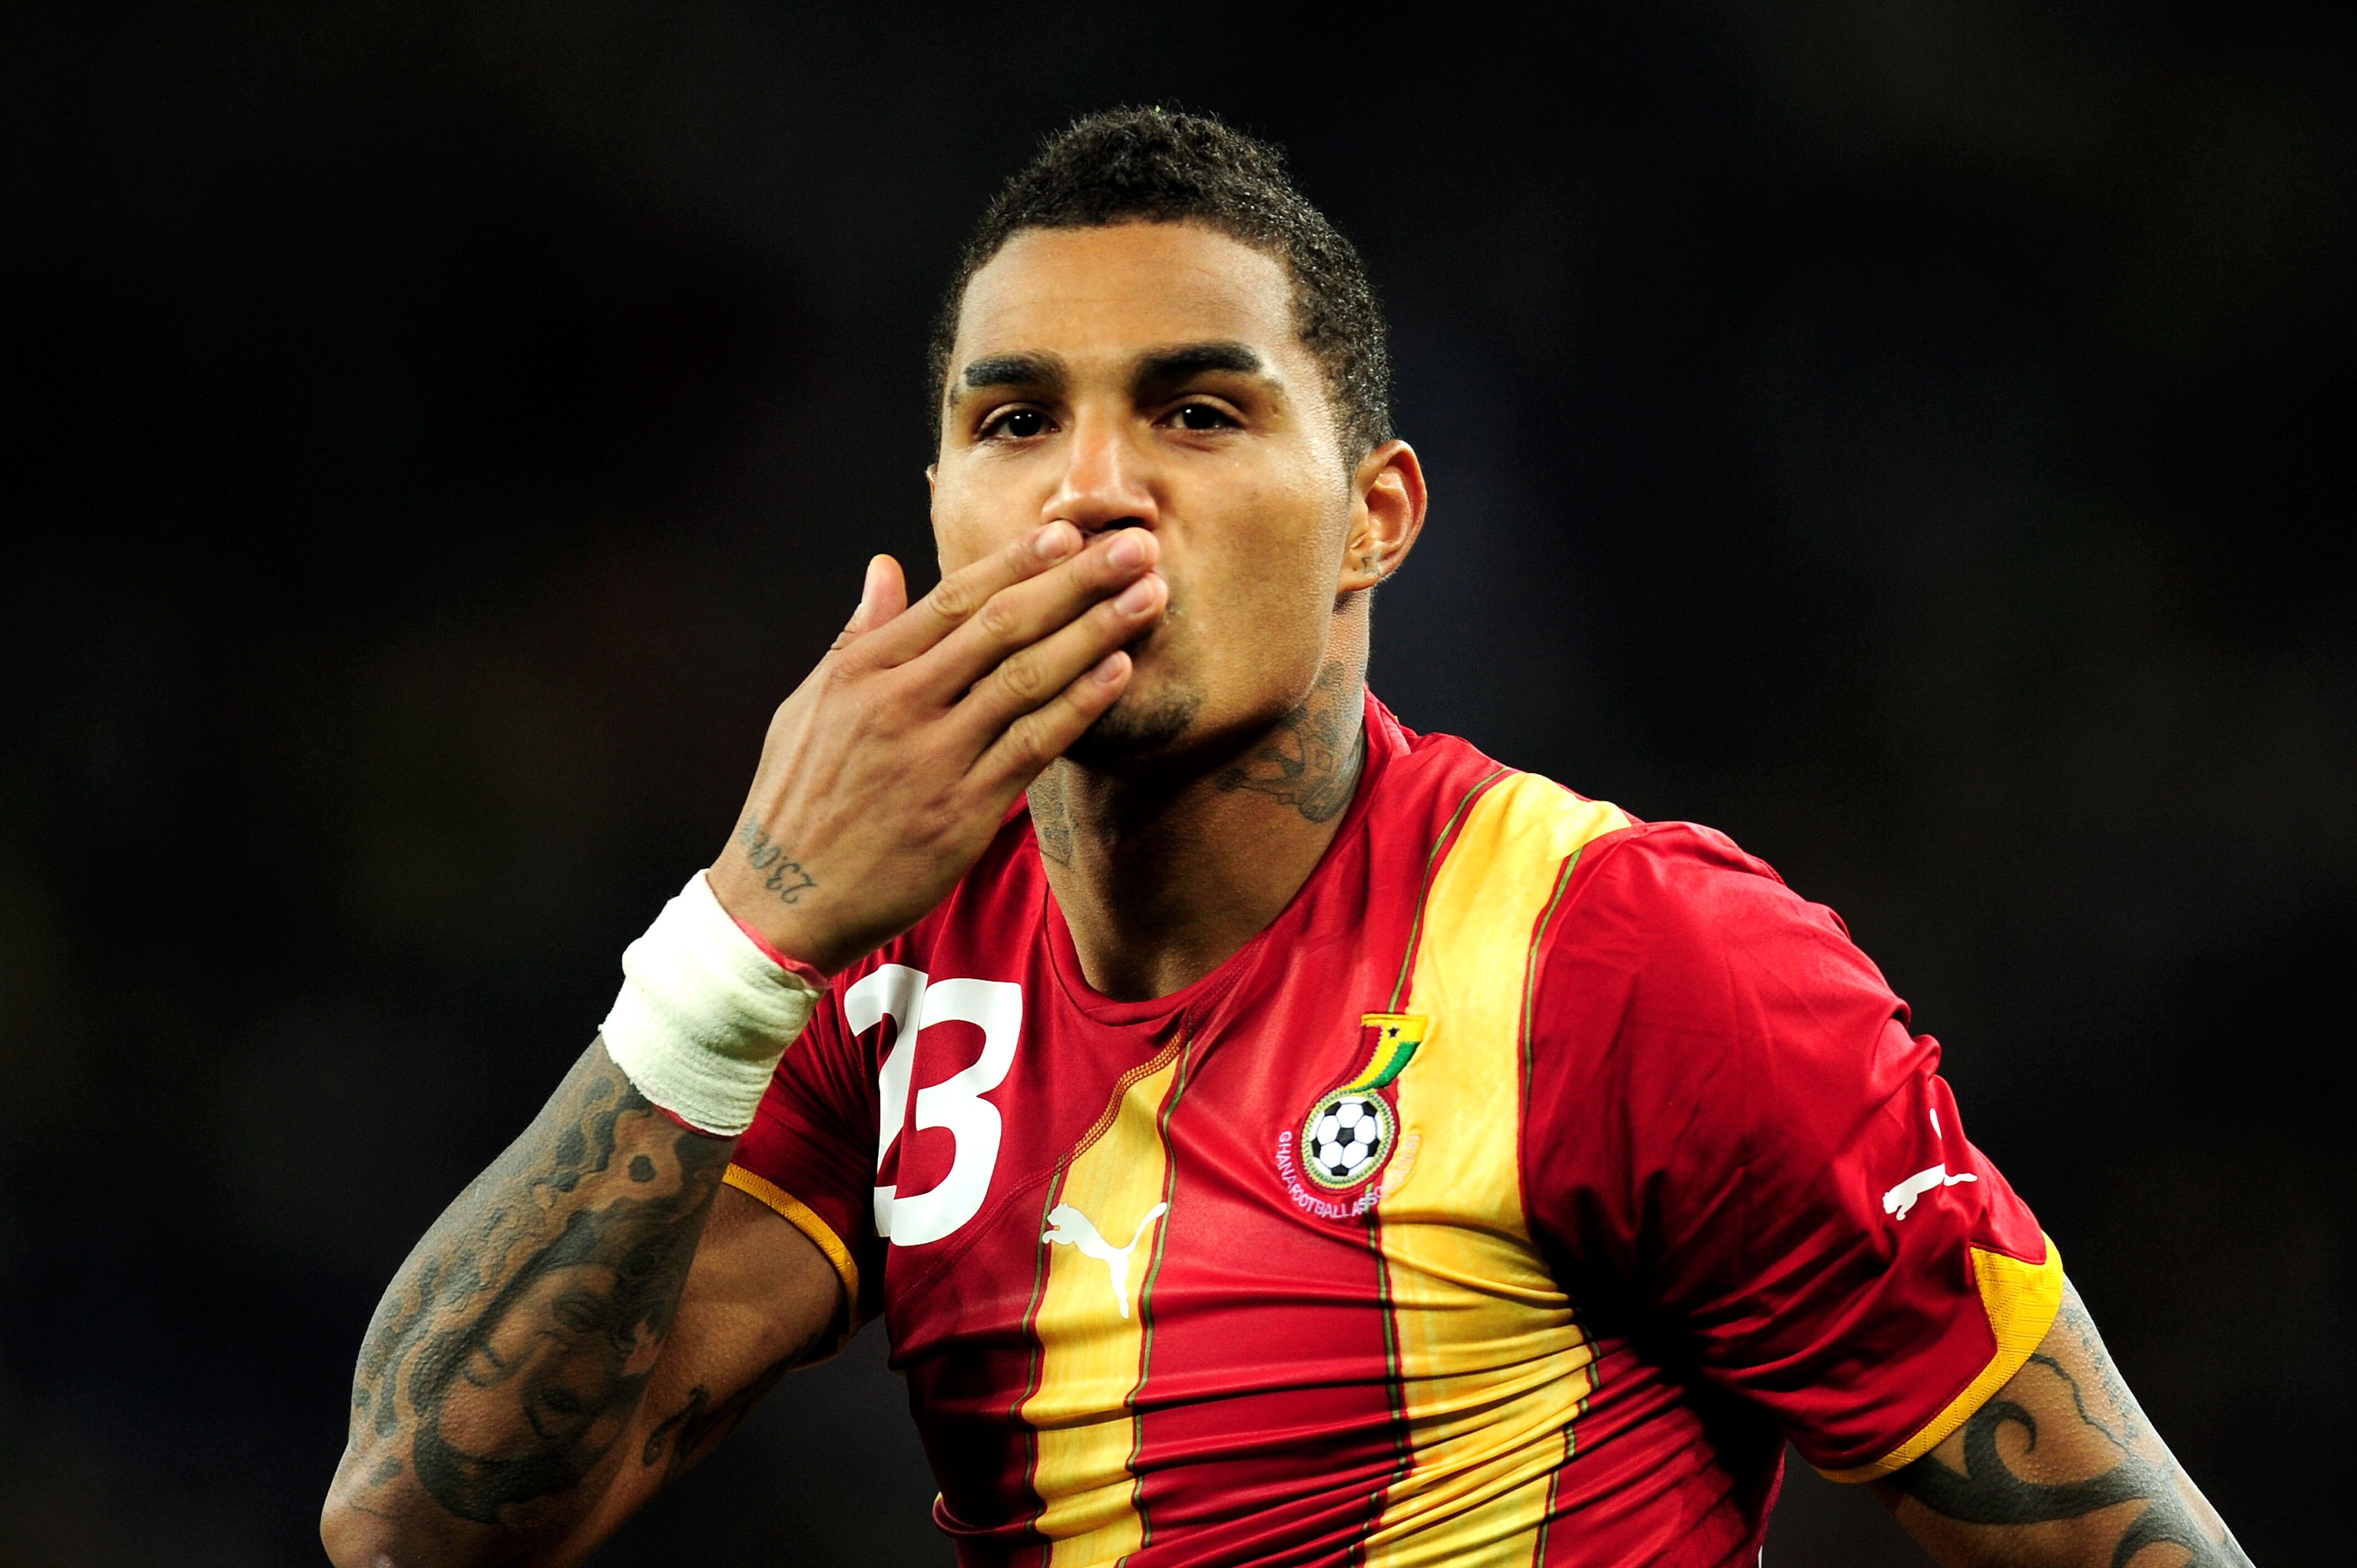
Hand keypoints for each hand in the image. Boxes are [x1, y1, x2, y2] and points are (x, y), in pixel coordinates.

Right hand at [708, 521, 1164, 973]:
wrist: (784, 900)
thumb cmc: (796, 800)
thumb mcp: (808, 705)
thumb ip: (857, 633)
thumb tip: (885, 565)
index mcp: (864, 672)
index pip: (953, 600)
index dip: (1016, 562)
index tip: (1067, 531)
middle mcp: (901, 705)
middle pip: (1003, 627)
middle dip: (1075, 581)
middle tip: (1134, 546)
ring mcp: (935, 758)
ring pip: (1028, 678)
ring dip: (1095, 632)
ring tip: (1147, 596)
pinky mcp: (964, 812)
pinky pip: (1033, 747)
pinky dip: (1079, 705)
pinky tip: (1119, 671)